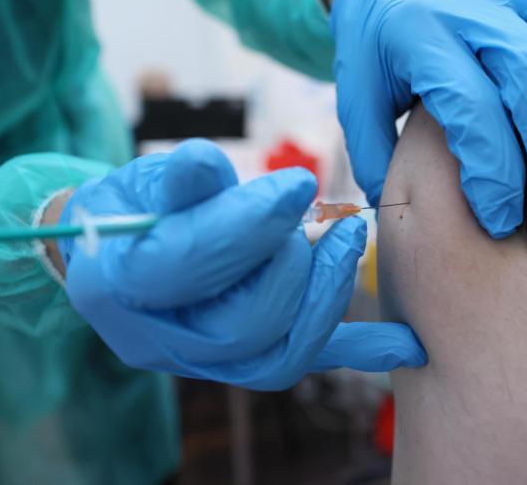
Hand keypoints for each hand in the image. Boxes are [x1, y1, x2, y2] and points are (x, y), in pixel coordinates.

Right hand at [58, 140, 426, 390]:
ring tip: (349, 242)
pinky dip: (358, 351)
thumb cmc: (138, 206)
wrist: (124, 251)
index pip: (190, 263)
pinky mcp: (246, 362)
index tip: (300, 184)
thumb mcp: (145, 181)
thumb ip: (179, 178)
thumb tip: (206, 163)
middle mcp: (161, 341)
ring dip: (326, 296)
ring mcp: (205, 362)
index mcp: (120, 287)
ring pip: (279, 354)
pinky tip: (406, 344)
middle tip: (317, 218)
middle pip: (243, 325)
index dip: (249, 223)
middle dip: (293, 266)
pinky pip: (305, 359)